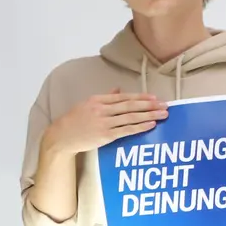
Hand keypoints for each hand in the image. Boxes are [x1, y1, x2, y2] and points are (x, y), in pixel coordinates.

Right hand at [43, 90, 165, 156]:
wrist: (61, 136)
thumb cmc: (74, 121)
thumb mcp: (87, 105)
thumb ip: (105, 97)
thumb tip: (119, 89)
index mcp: (97, 100)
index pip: (123, 97)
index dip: (140, 97)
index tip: (154, 97)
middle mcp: (101, 109)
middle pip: (130, 106)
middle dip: (149, 105)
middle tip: (165, 105)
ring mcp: (104, 122)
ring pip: (131, 117)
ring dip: (149, 115)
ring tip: (163, 114)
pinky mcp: (105, 135)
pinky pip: (126, 130)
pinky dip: (140, 127)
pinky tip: (151, 124)